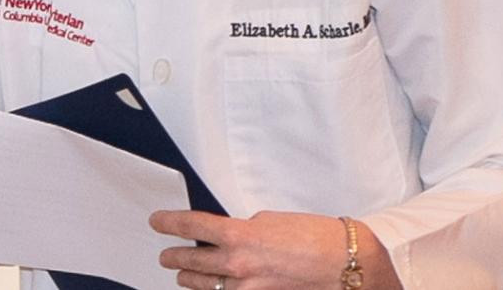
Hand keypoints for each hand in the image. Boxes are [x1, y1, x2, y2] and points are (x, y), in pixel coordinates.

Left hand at [150, 209, 402, 289]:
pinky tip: (214, 289)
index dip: (168, 223)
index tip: (157, 221)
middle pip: (191, 262)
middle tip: (165, 256)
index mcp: (238, 235)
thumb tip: (227, 237)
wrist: (345, 263)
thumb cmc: (314, 236)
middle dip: (174, 258)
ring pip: (206, 286)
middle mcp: (238, 264)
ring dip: (190, 280)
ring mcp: (248, 288)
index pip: (190, 226)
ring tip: (182, 275)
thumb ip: (242, 229)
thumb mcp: (269, 220)